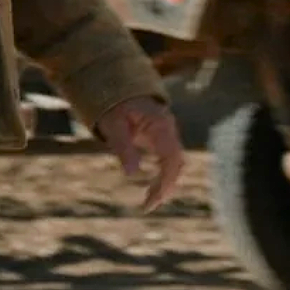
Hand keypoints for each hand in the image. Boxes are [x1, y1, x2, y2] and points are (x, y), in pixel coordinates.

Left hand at [96, 96, 183, 212]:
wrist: (114, 83)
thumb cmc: (112, 103)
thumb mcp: (112, 124)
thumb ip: (123, 146)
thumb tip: (131, 174)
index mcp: (161, 125)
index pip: (172, 159)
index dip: (166, 182)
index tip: (152, 200)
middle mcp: (168, 129)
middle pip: (177, 163)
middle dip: (166, 186)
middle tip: (148, 206)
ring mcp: (166, 132)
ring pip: (174, 162)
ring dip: (165, 182)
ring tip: (148, 203)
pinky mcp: (160, 135)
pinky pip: (167, 158)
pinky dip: (162, 174)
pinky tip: (151, 189)